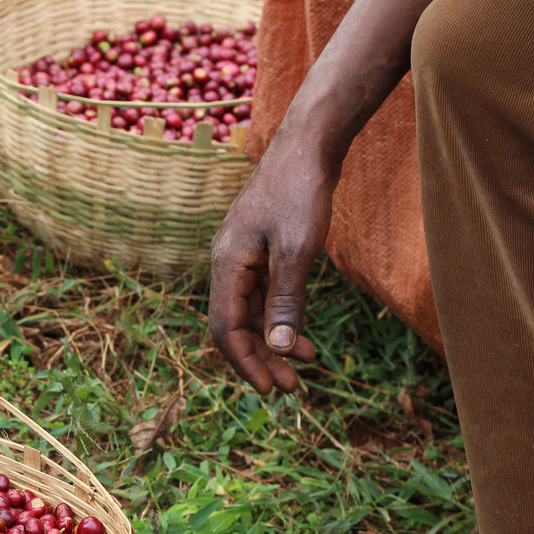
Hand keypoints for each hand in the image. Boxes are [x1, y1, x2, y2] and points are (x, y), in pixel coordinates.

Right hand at [207, 139, 336, 393]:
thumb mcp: (297, 250)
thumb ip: (286, 300)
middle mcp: (226, 264)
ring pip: (250, 312)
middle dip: (261, 359)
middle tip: (291, 388)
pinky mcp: (260, 250)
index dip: (246, 362)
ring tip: (303, 364)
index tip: (272, 389)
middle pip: (235, 326)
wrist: (308, 144)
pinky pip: (262, 294)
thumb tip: (277, 347)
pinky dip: (280, 316)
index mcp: (226, 265)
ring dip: (273, 341)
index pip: (225, 329)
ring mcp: (242, 257)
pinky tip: (300, 331)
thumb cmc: (301, 192)